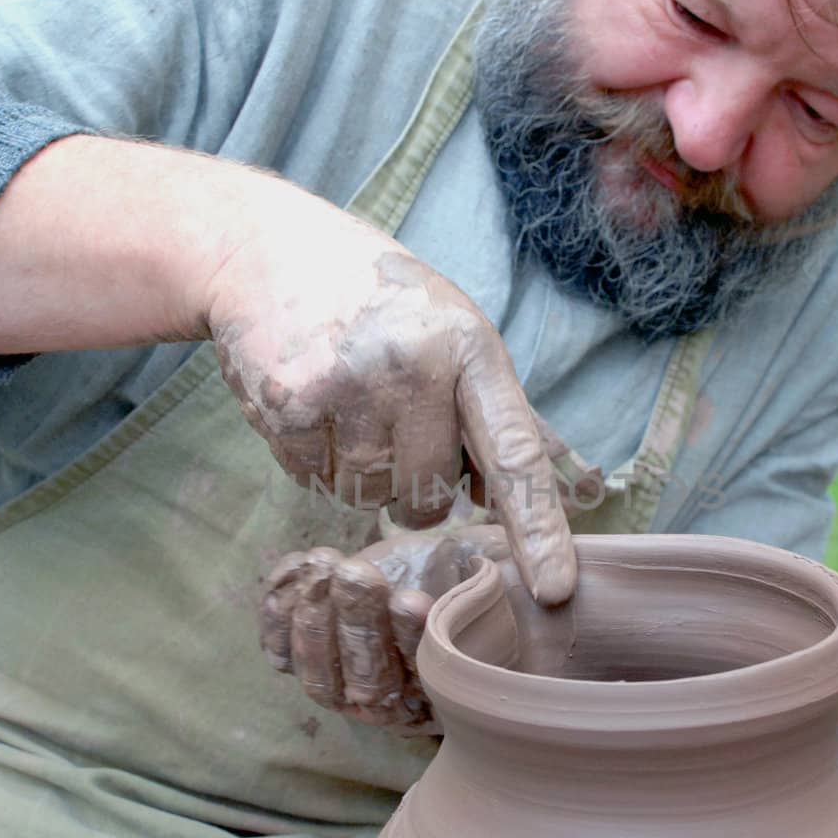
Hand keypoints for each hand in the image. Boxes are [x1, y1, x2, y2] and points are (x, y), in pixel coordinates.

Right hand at [205, 191, 575, 605]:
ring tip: (345, 402)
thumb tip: (569, 491)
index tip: (555, 588)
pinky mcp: (290, 402)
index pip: (514, 454)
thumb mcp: (456, 333)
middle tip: (389, 421)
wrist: (268, 249)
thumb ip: (506, 416)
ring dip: (358, 471)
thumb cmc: (381, 302)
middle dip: (412, 482)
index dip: (538, 528)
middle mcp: (415, 365)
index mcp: (471, 348)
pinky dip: (311, 459)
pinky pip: (314, 481)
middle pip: (429, 495)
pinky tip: (309, 403)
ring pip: (368, 496)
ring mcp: (349, 383)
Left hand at [260, 523, 509, 729]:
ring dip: (315, 619)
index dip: (415, 643)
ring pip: (317, 677)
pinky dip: (280, 609)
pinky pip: (279, 651)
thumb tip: (551, 589)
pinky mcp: (306, 655)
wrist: (433, 569)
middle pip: (366, 684)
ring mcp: (345, 684)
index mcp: (444, 692)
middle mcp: (393, 703)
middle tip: (359, 574)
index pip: (425, 677)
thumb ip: (508, 582)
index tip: (415, 600)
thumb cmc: (474, 574)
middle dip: (359, 626)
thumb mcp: (499, 570)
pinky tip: (303, 565)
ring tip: (328, 564)